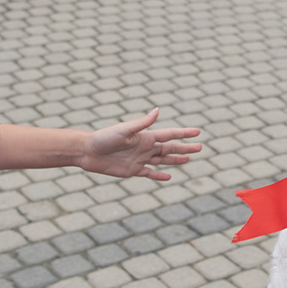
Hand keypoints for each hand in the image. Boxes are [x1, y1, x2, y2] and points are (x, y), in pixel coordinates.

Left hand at [79, 108, 202, 180]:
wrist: (87, 152)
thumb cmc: (103, 138)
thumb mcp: (124, 130)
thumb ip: (142, 123)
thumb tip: (158, 110)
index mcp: (145, 137)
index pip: (169, 135)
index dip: (183, 134)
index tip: (197, 132)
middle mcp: (144, 147)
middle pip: (169, 148)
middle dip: (185, 148)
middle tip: (200, 147)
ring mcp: (139, 159)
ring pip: (162, 160)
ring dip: (175, 160)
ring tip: (188, 159)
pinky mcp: (132, 171)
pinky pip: (149, 173)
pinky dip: (159, 175)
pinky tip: (169, 176)